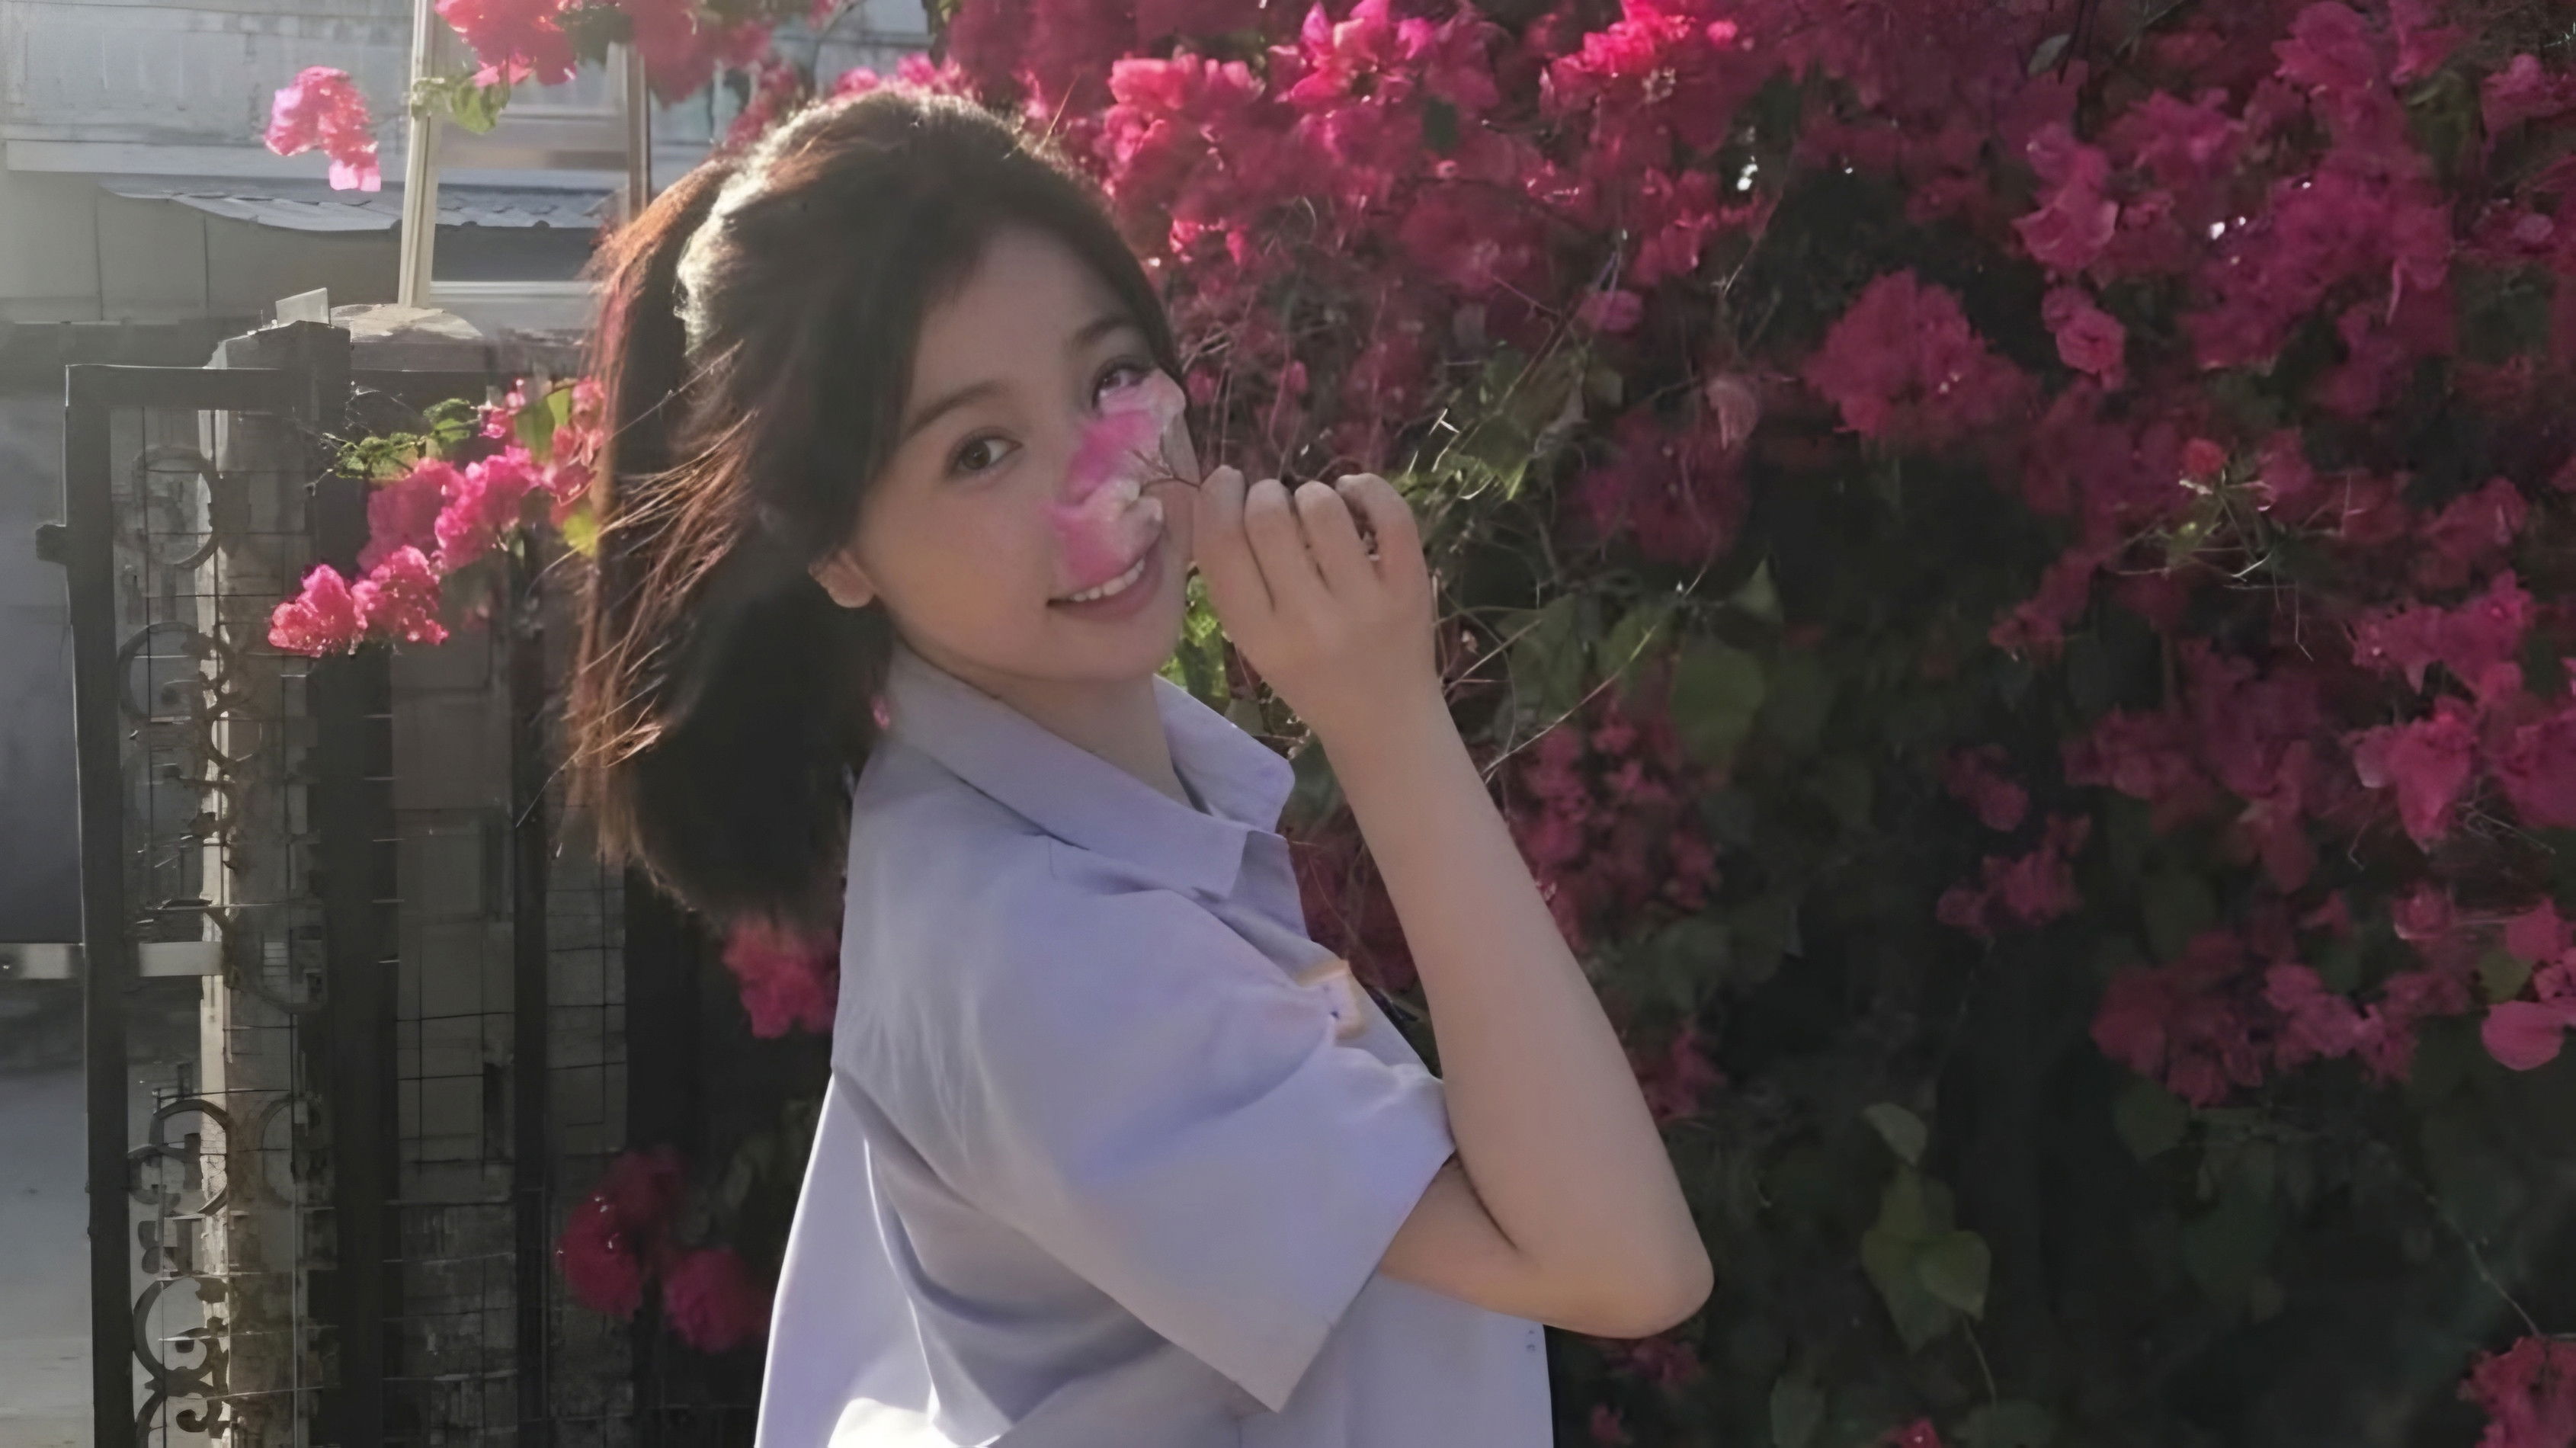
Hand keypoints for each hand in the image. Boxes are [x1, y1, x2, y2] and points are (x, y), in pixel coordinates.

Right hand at [1182, 466, 1442, 743]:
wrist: (1385, 724)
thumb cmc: (1311, 678)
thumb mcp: (1257, 644)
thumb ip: (1238, 582)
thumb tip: (1223, 495)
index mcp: (1260, 638)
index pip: (1222, 546)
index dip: (1216, 498)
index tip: (1227, 482)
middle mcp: (1310, 623)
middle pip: (1268, 518)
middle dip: (1266, 494)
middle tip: (1274, 503)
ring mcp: (1365, 605)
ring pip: (1324, 507)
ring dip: (1312, 493)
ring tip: (1314, 511)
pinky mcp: (1410, 589)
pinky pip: (1390, 514)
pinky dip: (1366, 488)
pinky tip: (1353, 494)